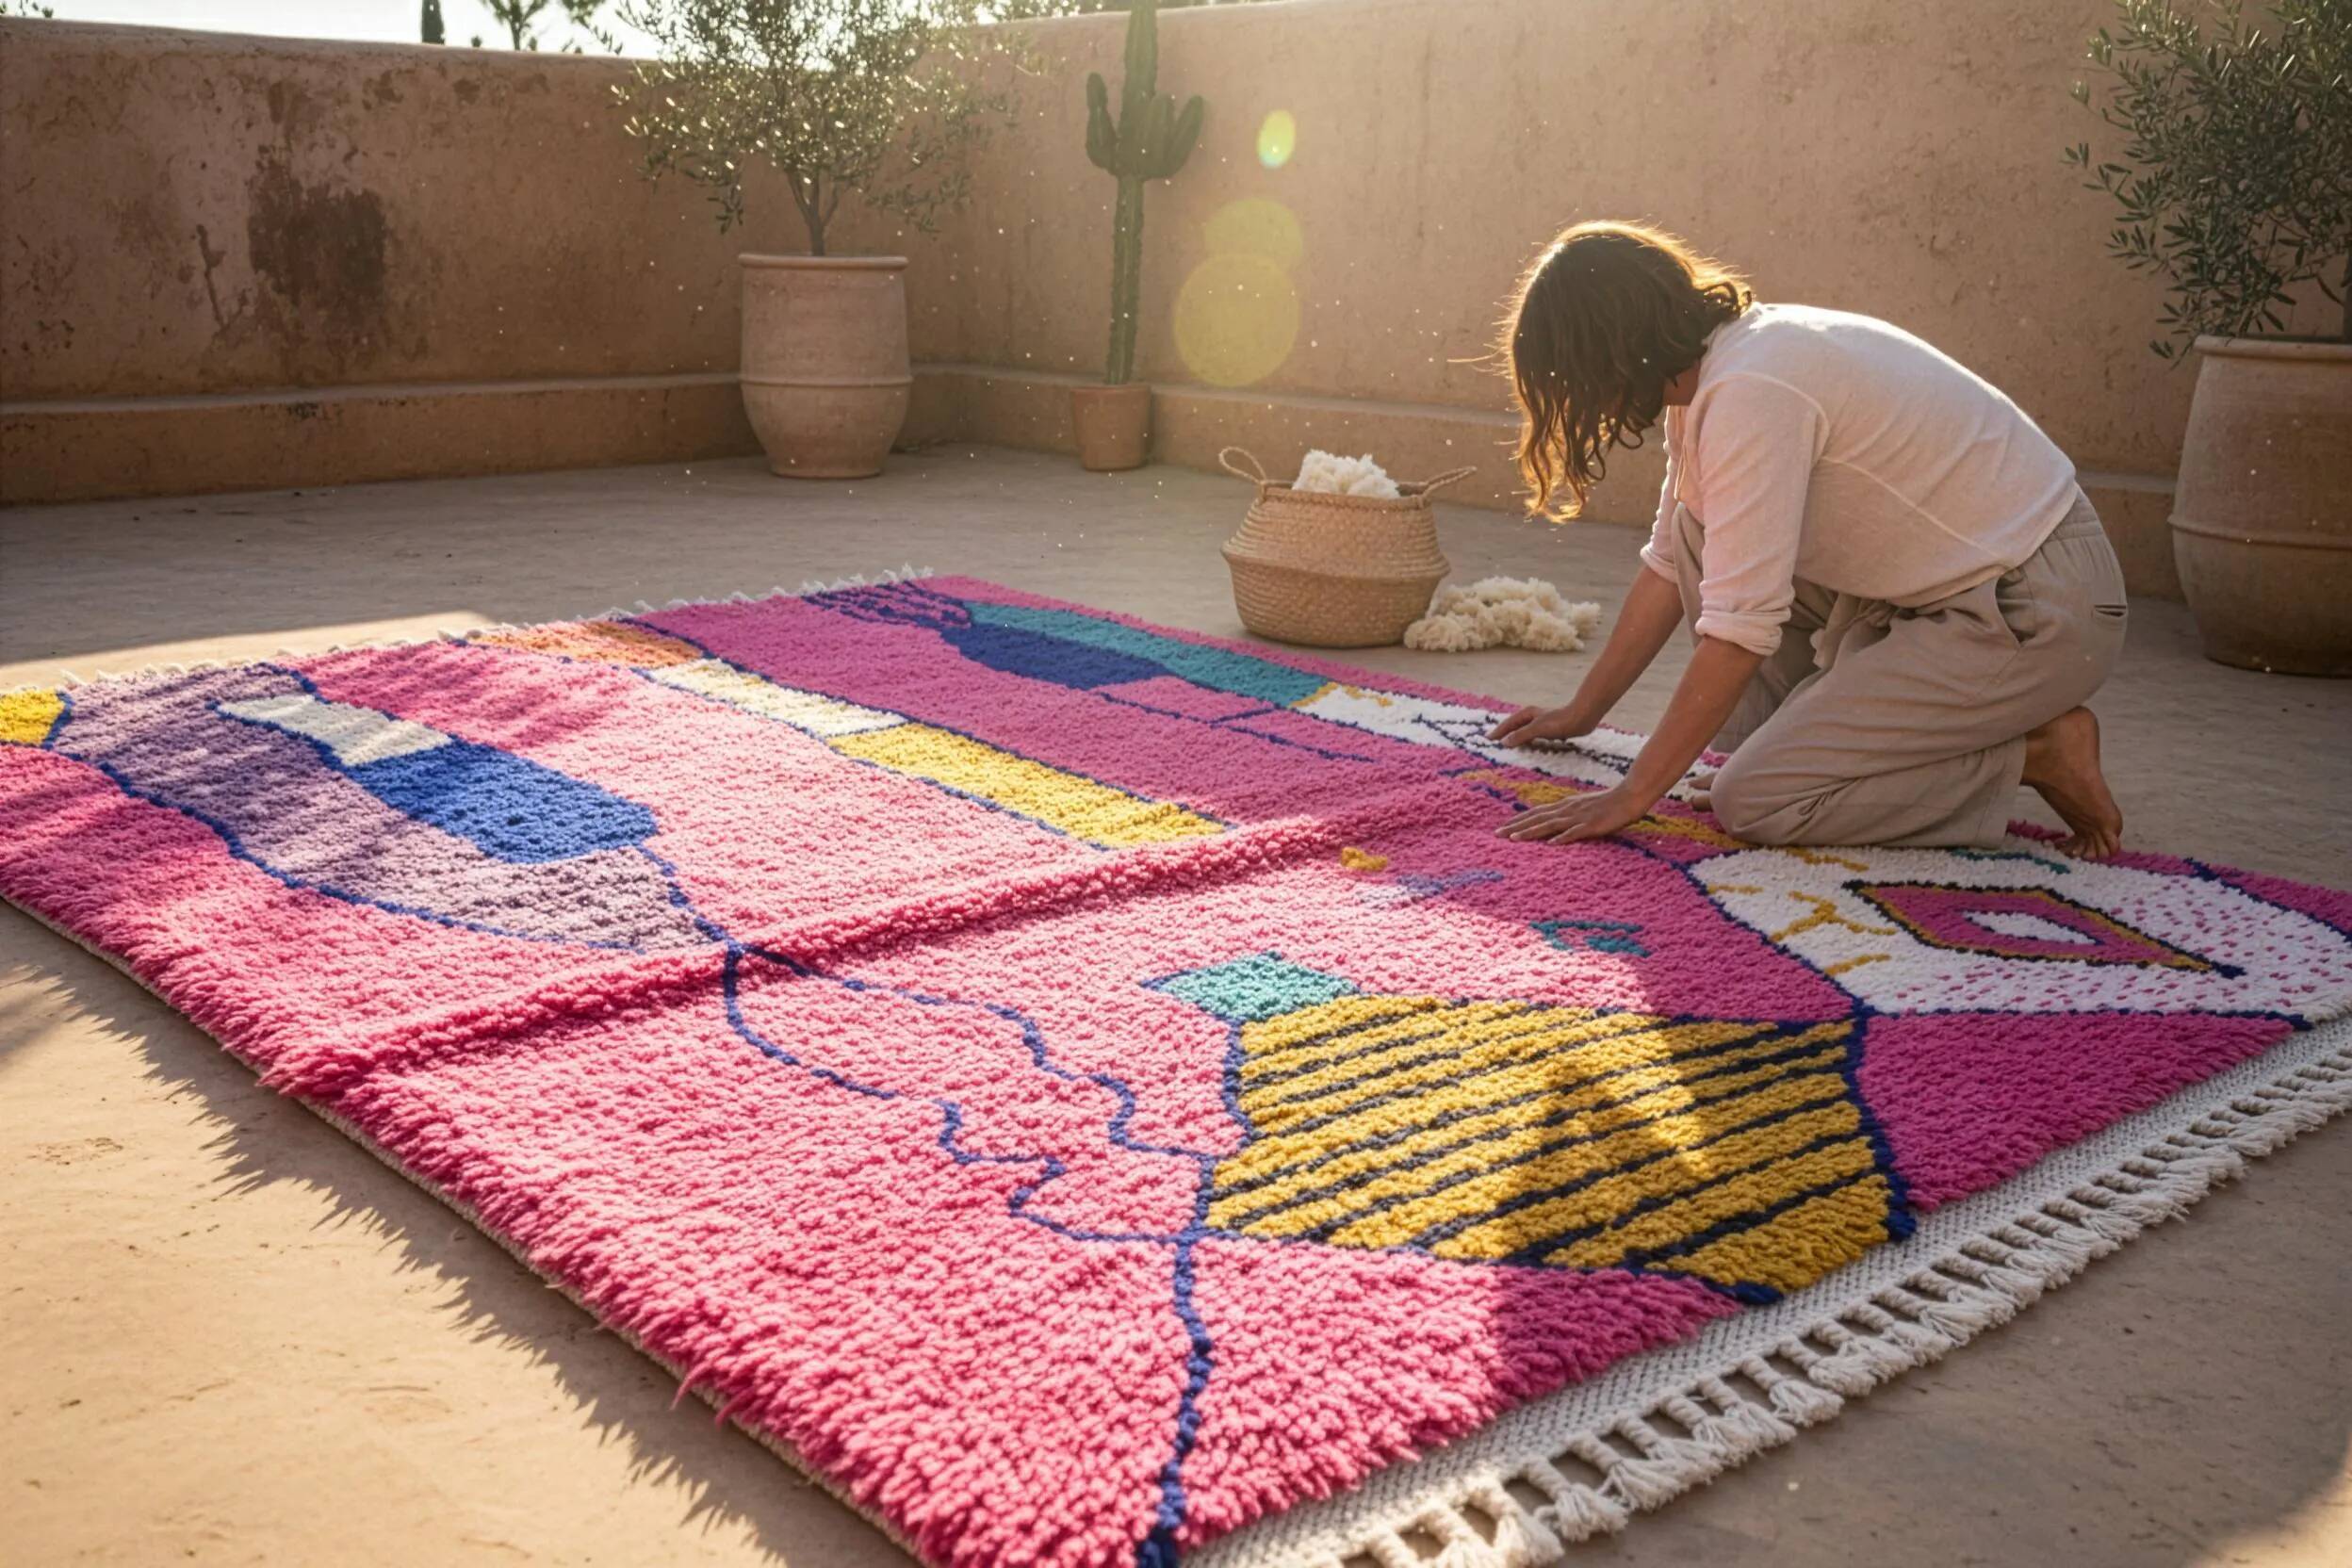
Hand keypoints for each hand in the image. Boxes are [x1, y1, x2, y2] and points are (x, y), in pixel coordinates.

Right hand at [1488, 703, 1594, 748]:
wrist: (1582, 718)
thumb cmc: (1559, 722)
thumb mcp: (1537, 729)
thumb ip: (1521, 736)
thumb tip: (1504, 743)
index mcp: (1527, 714)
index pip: (1508, 724)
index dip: (1498, 732)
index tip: (1487, 739)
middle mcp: (1533, 717)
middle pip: (1514, 726)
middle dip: (1504, 734)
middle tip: (1494, 743)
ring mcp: (1542, 723)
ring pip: (1524, 732)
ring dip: (1515, 739)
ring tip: (1508, 747)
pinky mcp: (1550, 730)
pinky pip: (1533, 737)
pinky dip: (1527, 742)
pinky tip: (1528, 748)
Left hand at [1496, 784, 1655, 845]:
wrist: (1630, 795)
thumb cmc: (1608, 803)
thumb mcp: (1583, 808)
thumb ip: (1569, 815)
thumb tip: (1555, 826)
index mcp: (1565, 806)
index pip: (1536, 813)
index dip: (1518, 820)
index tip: (1502, 828)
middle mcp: (1567, 810)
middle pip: (1537, 818)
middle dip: (1516, 827)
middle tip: (1496, 835)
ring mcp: (1578, 817)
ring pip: (1549, 825)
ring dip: (1531, 832)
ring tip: (1514, 839)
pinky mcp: (1592, 825)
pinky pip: (1575, 832)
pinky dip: (1562, 838)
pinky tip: (1551, 844)